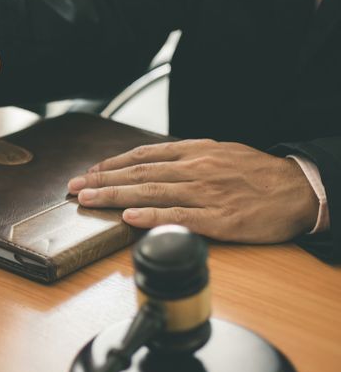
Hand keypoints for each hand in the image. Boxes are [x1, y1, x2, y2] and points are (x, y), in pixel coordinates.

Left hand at [67, 139, 319, 242]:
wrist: (299, 190)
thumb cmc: (258, 174)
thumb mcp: (220, 153)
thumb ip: (186, 159)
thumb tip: (152, 165)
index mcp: (194, 152)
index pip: (142, 157)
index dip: (111, 164)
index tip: (88, 172)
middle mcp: (195, 169)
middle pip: (138, 174)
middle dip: (101, 180)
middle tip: (73, 187)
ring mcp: (205, 194)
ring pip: (150, 193)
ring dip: (114, 196)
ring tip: (87, 199)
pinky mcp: (218, 219)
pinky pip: (178, 217)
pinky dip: (150, 217)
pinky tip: (128, 218)